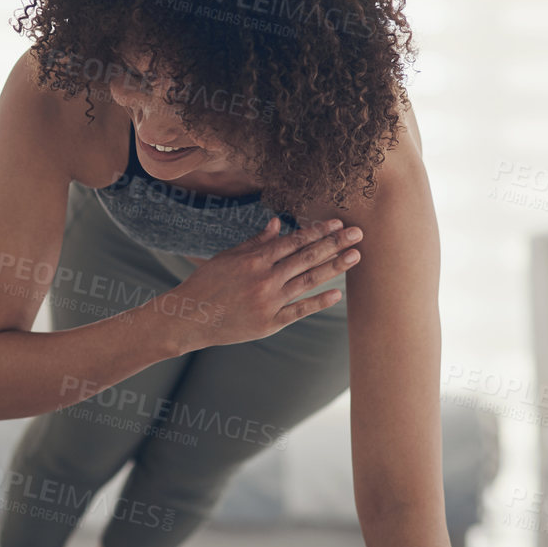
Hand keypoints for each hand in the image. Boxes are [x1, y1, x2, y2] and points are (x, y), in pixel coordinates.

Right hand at [167, 217, 360, 349]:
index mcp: (254, 259)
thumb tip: (276, 223)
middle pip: (307, 257)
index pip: (294, 241)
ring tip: (355, 257)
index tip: (338, 222)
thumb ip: (255, 242)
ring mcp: (268, 302)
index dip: (318, 230)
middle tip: (359, 233)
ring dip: (334, 267)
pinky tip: (337, 294)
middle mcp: (264, 278)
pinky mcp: (268, 323)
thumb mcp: (228, 257)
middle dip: (335, 243)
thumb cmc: (207, 284)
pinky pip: (299, 311)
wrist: (188, 318)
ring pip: (308, 281)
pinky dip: (318, 302)